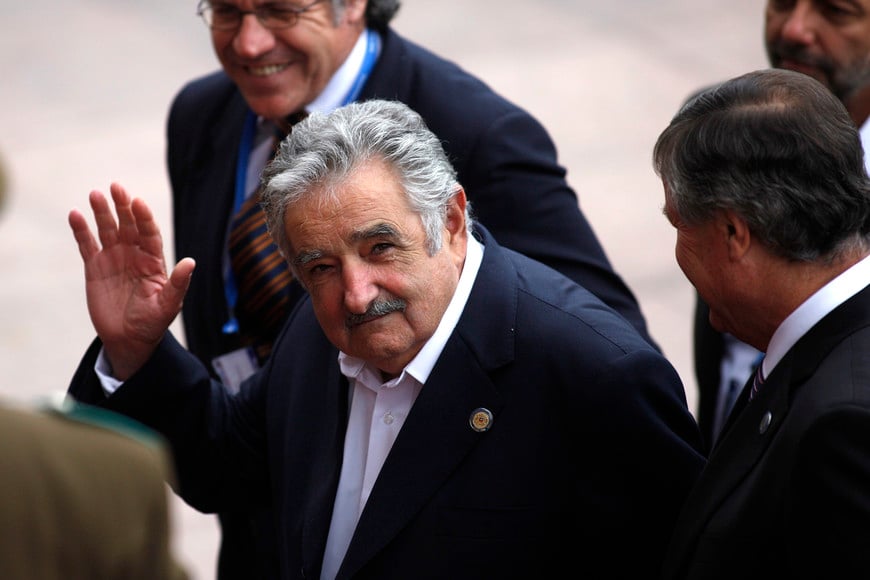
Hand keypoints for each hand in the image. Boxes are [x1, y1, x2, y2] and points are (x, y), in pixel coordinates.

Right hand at [68, 183, 194, 379]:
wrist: (128, 339)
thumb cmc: (152, 322)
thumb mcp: (168, 304)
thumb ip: (178, 283)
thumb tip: (191, 262)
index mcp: (153, 260)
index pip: (149, 233)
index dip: (144, 218)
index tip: (138, 202)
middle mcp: (134, 254)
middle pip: (128, 225)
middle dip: (123, 206)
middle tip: (116, 187)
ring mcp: (114, 258)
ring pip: (107, 229)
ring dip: (101, 212)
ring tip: (95, 194)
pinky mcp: (95, 267)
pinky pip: (87, 244)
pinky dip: (81, 230)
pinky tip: (75, 215)